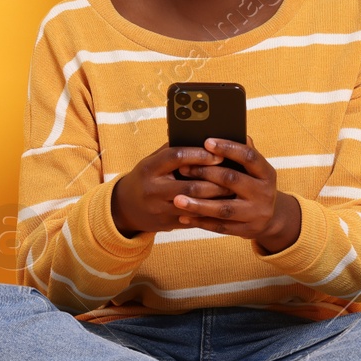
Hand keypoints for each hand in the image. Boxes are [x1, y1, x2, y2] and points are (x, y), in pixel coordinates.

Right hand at [110, 143, 235, 237]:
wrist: (126, 208)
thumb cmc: (146, 177)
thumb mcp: (152, 161)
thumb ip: (173, 150)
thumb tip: (200, 136)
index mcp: (149, 168)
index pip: (175, 157)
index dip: (198, 155)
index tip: (218, 154)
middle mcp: (153, 190)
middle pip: (189, 186)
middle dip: (215, 182)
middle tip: (234, 176)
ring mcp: (159, 210)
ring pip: (194, 206)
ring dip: (216, 200)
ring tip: (233, 192)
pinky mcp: (167, 224)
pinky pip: (193, 220)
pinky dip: (210, 213)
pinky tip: (223, 208)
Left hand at [173, 136, 301, 253]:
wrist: (271, 218)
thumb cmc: (254, 185)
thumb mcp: (254, 170)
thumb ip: (242, 153)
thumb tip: (228, 128)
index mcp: (267, 173)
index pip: (249, 156)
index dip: (228, 148)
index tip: (206, 142)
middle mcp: (264, 193)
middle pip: (232, 181)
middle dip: (205, 174)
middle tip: (182, 169)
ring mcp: (257, 214)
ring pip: (224, 208)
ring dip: (199, 204)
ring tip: (177, 199)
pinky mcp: (247, 231)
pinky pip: (221, 227)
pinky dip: (201, 222)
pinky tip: (183, 216)